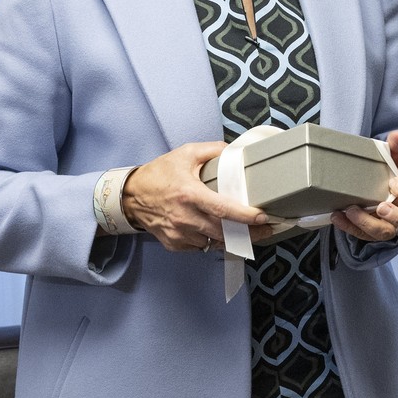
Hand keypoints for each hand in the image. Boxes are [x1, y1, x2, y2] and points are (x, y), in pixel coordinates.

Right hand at [121, 142, 271, 251]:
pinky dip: (212, 241)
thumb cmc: (159, 174)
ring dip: (231, 239)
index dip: (245, 216)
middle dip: (249, 233)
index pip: (223, 209)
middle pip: (224, 232)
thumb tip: (235, 151)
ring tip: (248, 232)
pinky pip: (200, 247)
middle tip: (267, 229)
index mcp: (190, 194)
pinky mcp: (174, 244)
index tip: (263, 218)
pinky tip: (220, 232)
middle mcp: (185, 217)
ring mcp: (179, 234)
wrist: (130, 196)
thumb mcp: (185, 154)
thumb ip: (213, 150)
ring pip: (214, 242)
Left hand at [331, 130, 397, 242]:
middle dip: (396, 217)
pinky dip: (349, 227)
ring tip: (351, 210)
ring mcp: (391, 226)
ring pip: (386, 233)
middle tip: (381, 207)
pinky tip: (337, 216)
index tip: (392, 182)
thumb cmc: (392, 178)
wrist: (385, 195)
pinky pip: (363, 236)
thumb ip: (396, 150)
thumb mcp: (394, 163)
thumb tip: (397, 135)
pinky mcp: (373, 234)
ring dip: (368, 223)